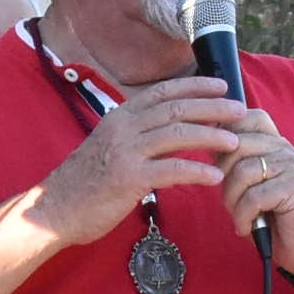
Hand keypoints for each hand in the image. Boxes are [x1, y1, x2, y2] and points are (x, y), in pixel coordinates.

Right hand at [19, 76, 246, 249]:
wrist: (53, 209)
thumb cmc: (83, 182)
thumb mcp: (108, 147)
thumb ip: (135, 136)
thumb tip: (166, 131)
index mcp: (119, 116)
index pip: (162, 92)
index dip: (195, 85)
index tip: (222, 85)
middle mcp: (123, 127)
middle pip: (176, 109)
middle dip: (212, 107)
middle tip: (240, 110)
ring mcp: (125, 152)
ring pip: (177, 135)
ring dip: (210, 136)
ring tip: (235, 142)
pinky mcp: (128, 179)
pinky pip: (170, 170)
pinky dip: (196, 172)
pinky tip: (214, 177)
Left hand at [217, 109, 293, 276]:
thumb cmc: (273, 217)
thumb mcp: (250, 186)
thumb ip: (235, 165)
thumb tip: (208, 146)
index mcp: (274, 144)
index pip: (249, 117)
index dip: (226, 133)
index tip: (217, 160)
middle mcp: (284, 150)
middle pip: (237, 145)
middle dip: (223, 176)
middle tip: (229, 201)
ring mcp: (291, 167)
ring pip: (243, 172)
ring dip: (232, 201)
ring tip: (239, 217)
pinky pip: (254, 197)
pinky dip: (243, 217)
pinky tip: (246, 228)